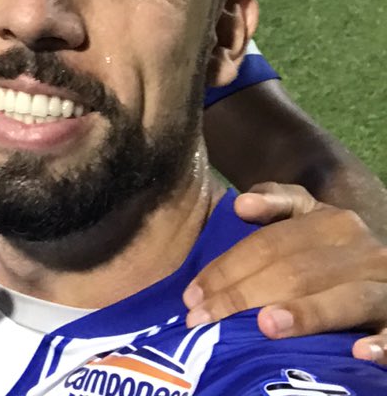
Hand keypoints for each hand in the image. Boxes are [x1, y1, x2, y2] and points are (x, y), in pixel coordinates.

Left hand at [182, 183, 386, 364]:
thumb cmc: (333, 250)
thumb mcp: (307, 217)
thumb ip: (275, 205)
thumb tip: (239, 205)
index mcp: (329, 221)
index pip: (268, 244)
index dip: (227, 268)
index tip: (192, 295)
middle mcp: (360, 248)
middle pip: (295, 271)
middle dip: (244, 296)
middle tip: (205, 319)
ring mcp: (386, 284)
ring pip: (344, 299)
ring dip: (305, 313)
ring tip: (266, 325)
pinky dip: (383, 344)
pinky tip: (361, 353)